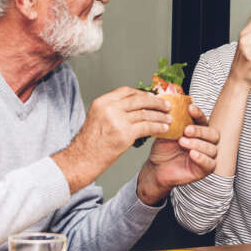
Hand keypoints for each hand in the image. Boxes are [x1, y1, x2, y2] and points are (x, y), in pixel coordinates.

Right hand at [52, 86, 171, 191]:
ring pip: (145, 113)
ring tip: (168, 118)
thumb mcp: (98, 118)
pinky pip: (147, 127)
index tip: (152, 97)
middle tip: (166, 105)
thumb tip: (135, 107)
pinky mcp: (125, 134)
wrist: (82, 159)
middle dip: (156, 102)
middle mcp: (110, 108)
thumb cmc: (90, 143)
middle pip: (139, 99)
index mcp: (102, 102)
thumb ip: (114, 109)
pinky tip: (164, 128)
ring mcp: (118, 120)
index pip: (127, 91)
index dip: (143, 93)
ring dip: (160, 116)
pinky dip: (158, 127)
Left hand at [136, 104, 218, 205]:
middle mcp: (205, 142)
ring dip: (198, 144)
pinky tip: (192, 154)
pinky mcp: (204, 169)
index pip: (203, 120)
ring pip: (212, 149)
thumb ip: (172, 119)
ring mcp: (206, 156)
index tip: (190, 109)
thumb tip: (170, 100)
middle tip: (186, 130)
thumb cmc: (163, 150)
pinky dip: (202, 158)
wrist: (156, 168)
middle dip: (200, 131)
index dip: (198, 114)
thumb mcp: (166, 132)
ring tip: (183, 142)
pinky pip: (210, 164)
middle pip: (213, 134)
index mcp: (197, 131)